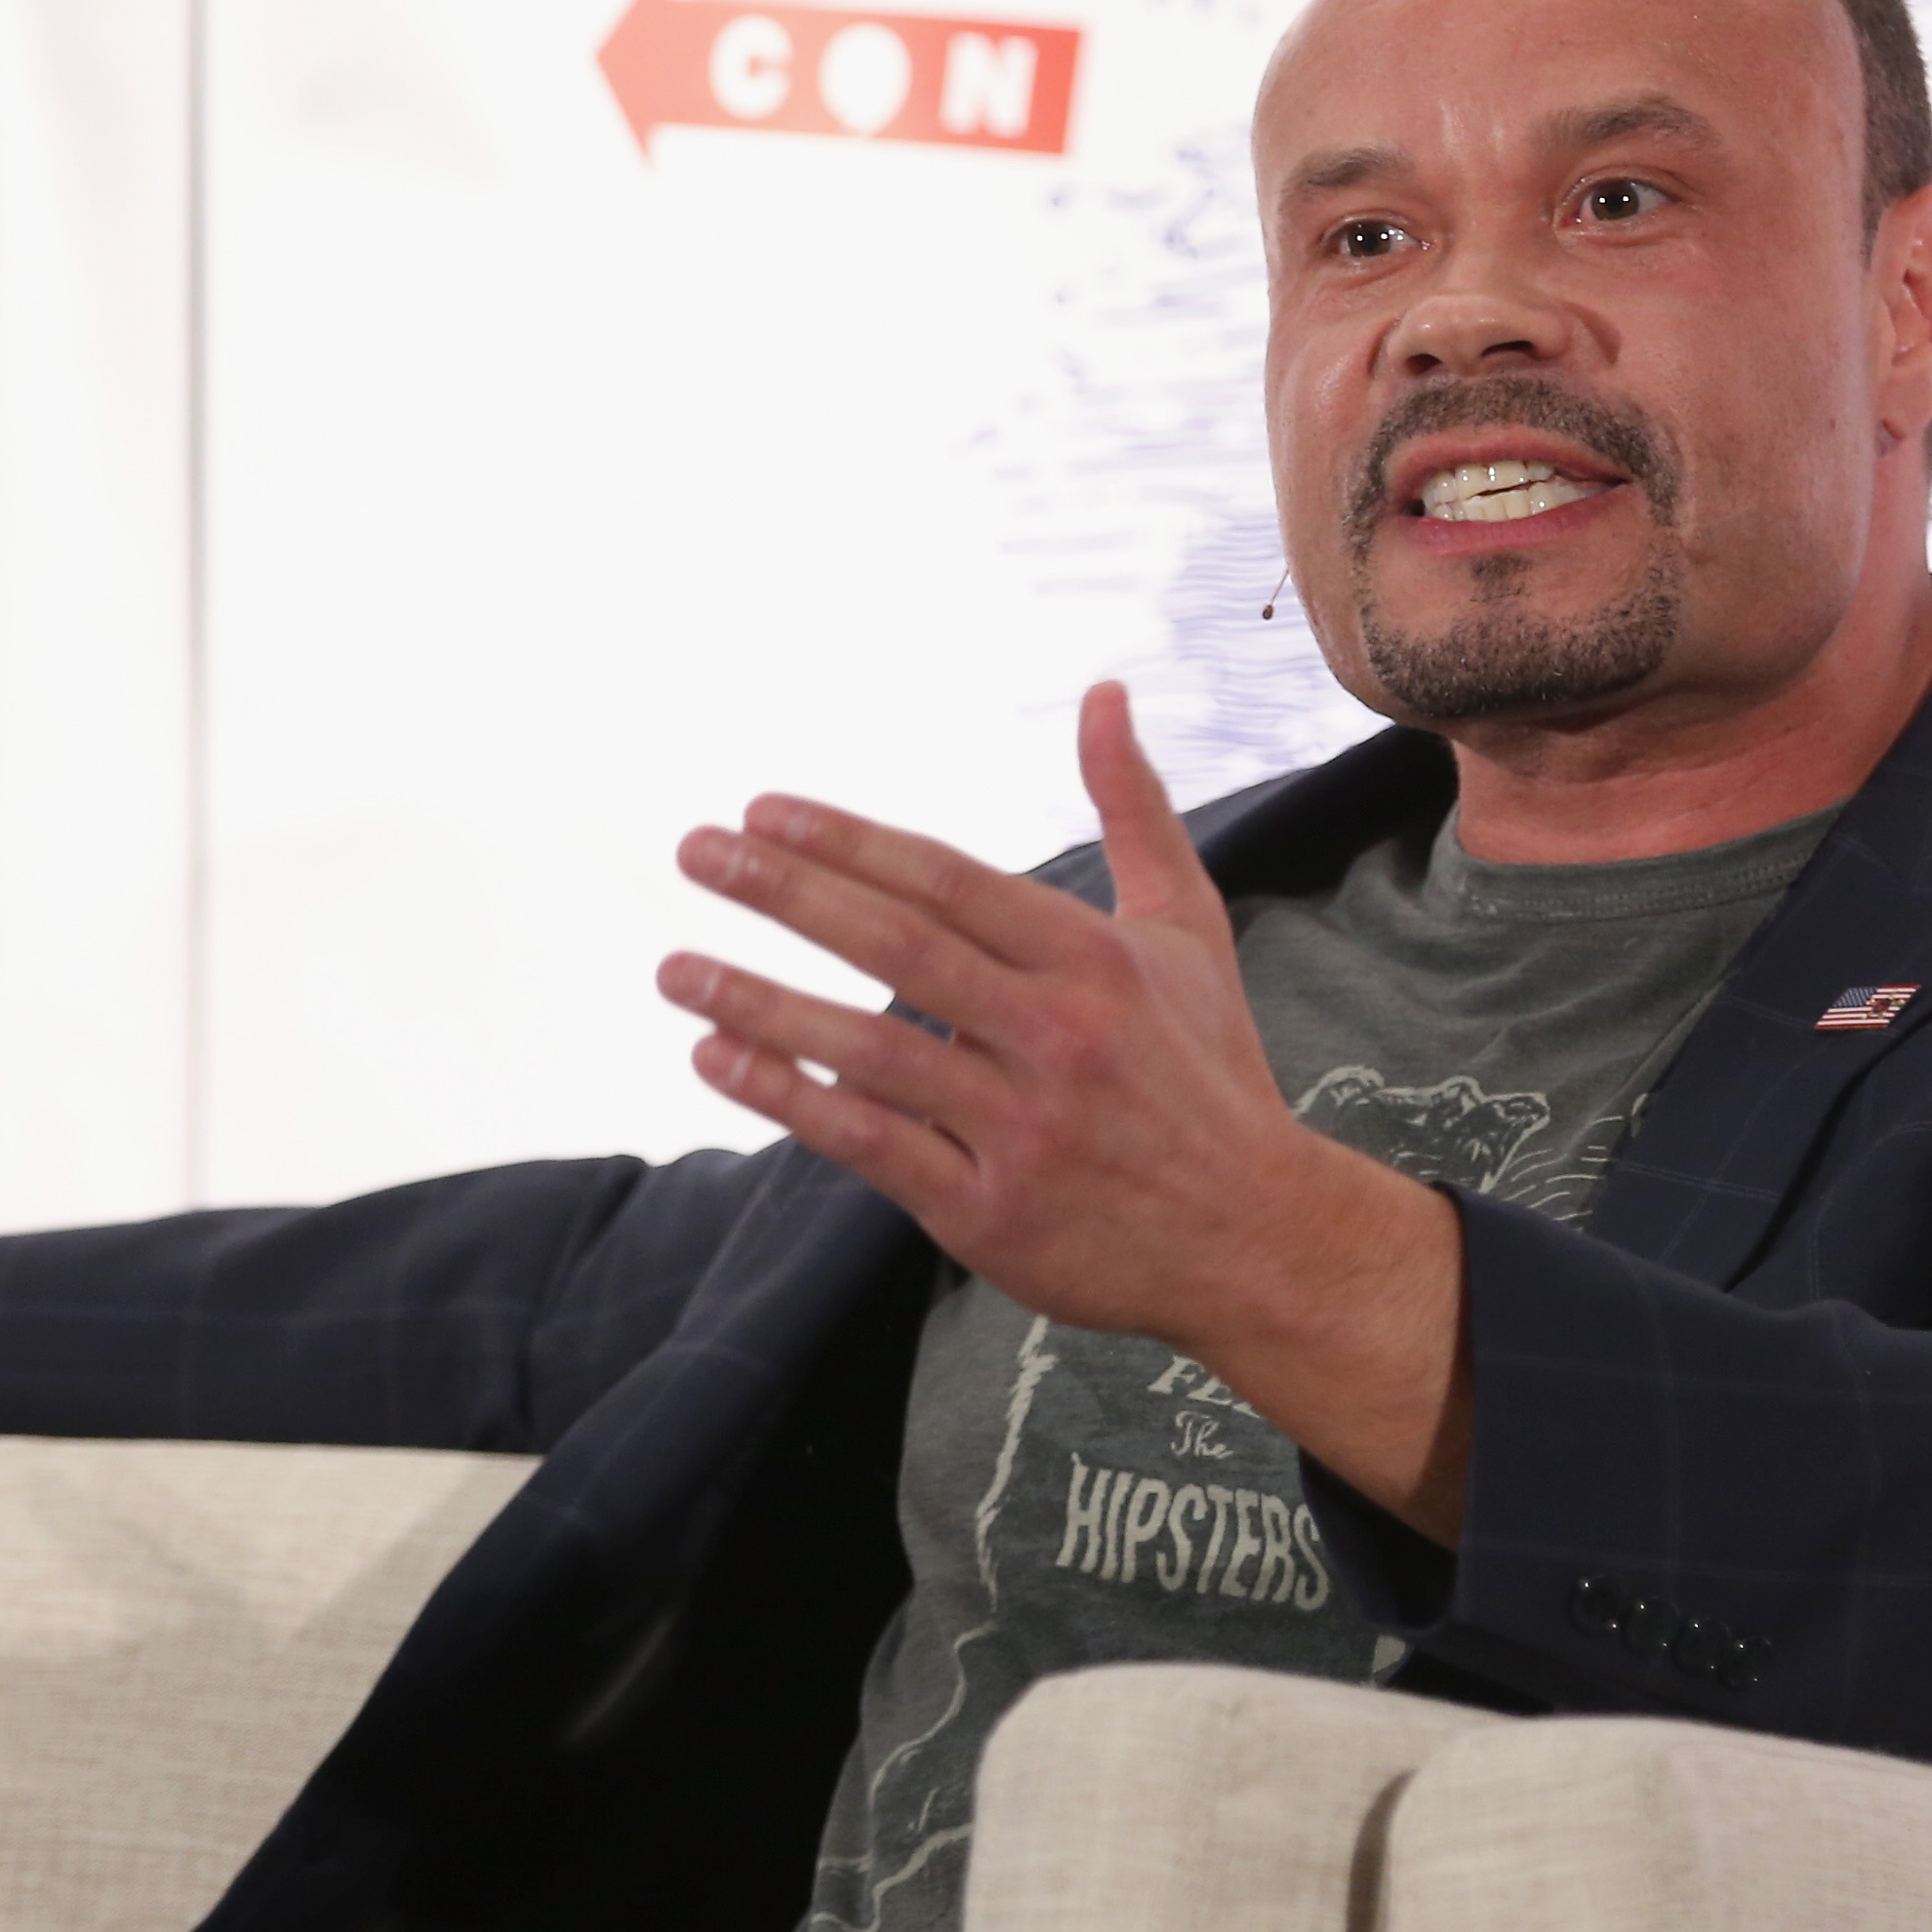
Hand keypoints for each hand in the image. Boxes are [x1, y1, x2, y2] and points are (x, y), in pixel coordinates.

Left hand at [660, 682, 1470, 1535]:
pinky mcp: (990, 1211)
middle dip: (786, 893)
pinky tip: (719, 1058)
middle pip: (899, 948)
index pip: (948, 881)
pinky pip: (870, 1145)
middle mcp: (1057, 1035)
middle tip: (696, 852)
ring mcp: (1021, 1127)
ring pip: (869, 1050)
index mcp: (1094, 960)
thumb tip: (1104, 691)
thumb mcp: (1185, 930)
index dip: (849, 841)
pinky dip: (790, 1099)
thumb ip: (1133, 808)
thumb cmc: (1207, 1073)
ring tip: (674, 968)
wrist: (1257, 1241)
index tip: (761, 810)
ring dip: (761, 1003)